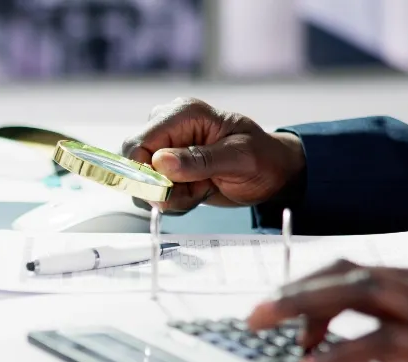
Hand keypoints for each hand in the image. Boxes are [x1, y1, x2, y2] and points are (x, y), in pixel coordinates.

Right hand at [121, 97, 304, 212]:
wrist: (273, 173)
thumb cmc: (263, 158)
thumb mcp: (239, 158)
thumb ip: (199, 160)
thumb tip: (160, 162)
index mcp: (183, 114)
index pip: (138, 144)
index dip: (143, 173)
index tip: (165, 192)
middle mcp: (168, 128)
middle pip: (134, 165)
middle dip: (161, 188)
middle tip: (195, 191)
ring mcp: (166, 149)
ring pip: (143, 184)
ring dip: (171, 197)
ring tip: (202, 189)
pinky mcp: (168, 169)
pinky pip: (155, 192)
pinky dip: (175, 201)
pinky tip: (198, 192)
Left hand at [247, 260, 407, 361]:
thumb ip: (403, 321)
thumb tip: (360, 335)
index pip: (350, 268)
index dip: (309, 285)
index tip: (282, 308)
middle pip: (343, 273)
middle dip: (293, 290)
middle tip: (256, 312)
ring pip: (354, 293)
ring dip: (302, 307)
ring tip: (265, 323)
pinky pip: (379, 342)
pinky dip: (340, 351)